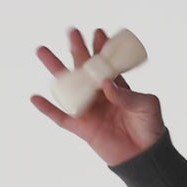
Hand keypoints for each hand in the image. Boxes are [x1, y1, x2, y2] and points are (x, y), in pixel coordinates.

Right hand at [31, 28, 165, 165]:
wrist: (145, 156)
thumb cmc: (150, 128)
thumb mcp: (146, 105)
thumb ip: (126, 95)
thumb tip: (106, 85)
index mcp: (117, 87)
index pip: (106, 64)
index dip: (101, 48)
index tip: (97, 32)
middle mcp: (100, 95)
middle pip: (84, 69)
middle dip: (77, 49)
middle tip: (72, 31)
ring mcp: (90, 110)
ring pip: (68, 87)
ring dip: (55, 69)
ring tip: (43, 52)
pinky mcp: (82, 128)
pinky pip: (61, 117)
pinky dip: (48, 108)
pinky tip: (35, 97)